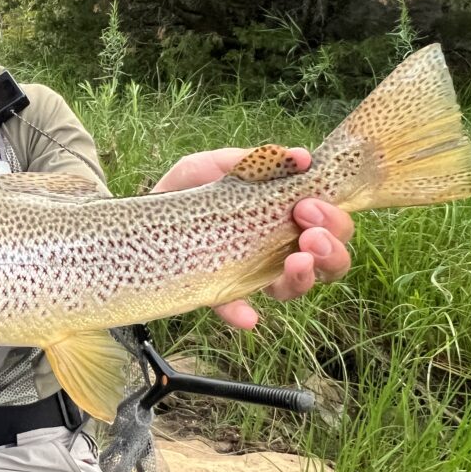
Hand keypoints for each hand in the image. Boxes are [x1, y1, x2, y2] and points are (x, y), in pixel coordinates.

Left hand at [151, 148, 353, 328]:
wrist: (137, 217)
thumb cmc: (186, 190)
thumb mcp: (214, 165)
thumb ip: (253, 161)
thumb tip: (300, 157)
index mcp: (283, 217)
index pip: (328, 225)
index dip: (333, 219)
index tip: (308, 204)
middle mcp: (276, 250)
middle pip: (328, 260)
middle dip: (330, 247)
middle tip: (307, 232)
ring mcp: (249, 274)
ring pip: (295, 288)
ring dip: (305, 276)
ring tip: (296, 260)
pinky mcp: (216, 292)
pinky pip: (236, 309)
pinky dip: (243, 312)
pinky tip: (248, 314)